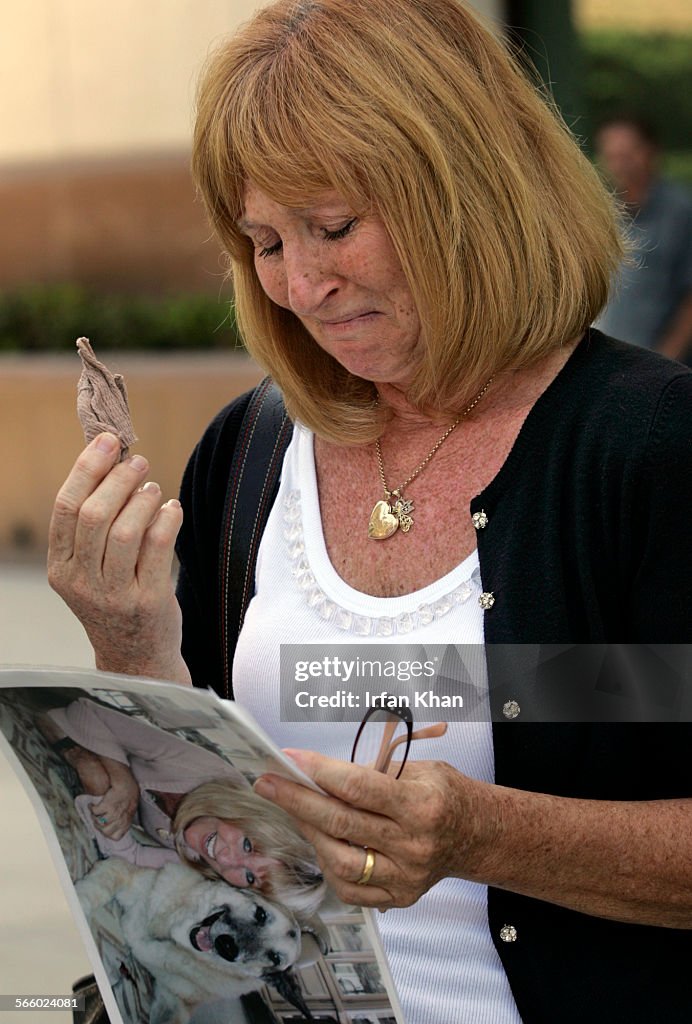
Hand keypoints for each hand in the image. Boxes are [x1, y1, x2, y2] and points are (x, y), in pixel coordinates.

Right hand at [48, 433, 189, 683]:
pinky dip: (168, 519)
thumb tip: (109, 458)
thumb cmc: (115, 599)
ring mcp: (114, 595)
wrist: (136, 657)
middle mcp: (82, 583)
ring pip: (127, 530)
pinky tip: (172, 509)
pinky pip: (159, 547)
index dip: (87, 469)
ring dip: (144, 498)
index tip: (108, 442)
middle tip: (138, 462)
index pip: (65, 508)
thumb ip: (93, 523)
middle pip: (95, 515)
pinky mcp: (149, 602)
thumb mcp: (89, 568)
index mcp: (60, 569)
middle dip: (119, 479)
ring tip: (153, 489)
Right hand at [90, 773, 139, 840]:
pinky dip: (91, 808)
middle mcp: (120, 820)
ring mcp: (113, 813)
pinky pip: (94, 811)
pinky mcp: (106, 806)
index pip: (116, 837)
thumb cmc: (128, 797)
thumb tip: (113, 827)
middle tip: (97, 820)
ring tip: (95, 813)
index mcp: (126, 823)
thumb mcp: (129, 812)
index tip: (105, 828)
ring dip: (94, 818)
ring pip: (98, 823)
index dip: (108, 834)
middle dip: (99, 827)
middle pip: (104, 832)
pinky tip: (92, 805)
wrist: (126, 785)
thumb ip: (123, 821)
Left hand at [254, 749, 494, 909]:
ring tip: (294, 810)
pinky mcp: (398, 898)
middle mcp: (413, 845)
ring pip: (339, 861)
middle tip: (267, 782)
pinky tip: (322, 840)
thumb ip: (373, 774)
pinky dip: (327, 863)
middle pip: (341, 823)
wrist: (476, 835)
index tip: (290, 758)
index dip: (320, 772)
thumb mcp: (419, 769)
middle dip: (297, 800)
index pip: (359, 788)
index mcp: (421, 806)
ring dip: (309, 832)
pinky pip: (349, 888)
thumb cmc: (443, 794)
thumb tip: (318, 774)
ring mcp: (405, 878)